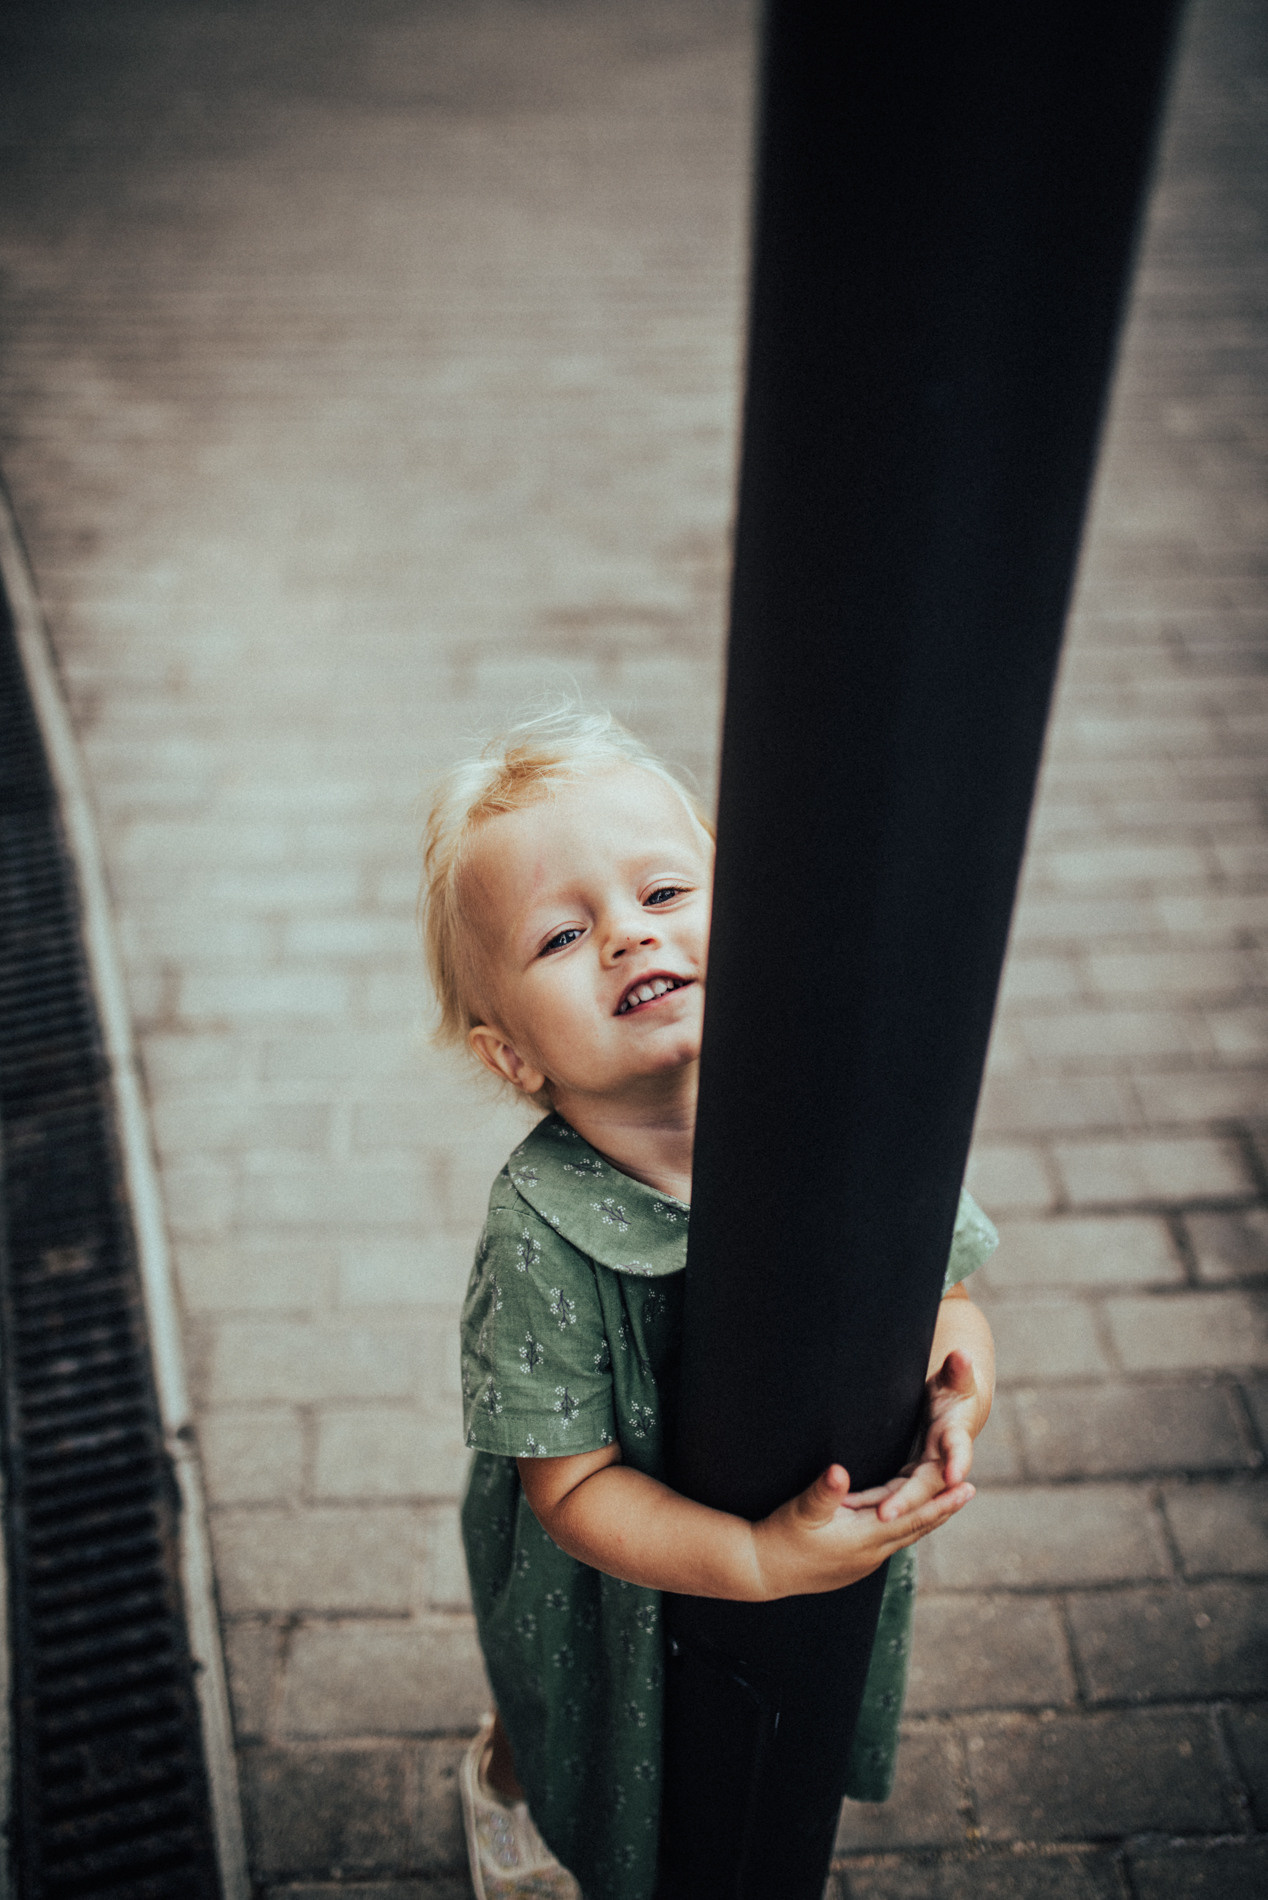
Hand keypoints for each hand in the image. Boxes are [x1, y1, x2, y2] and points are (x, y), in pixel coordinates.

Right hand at [750, 1461, 973, 1600]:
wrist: (762, 1571)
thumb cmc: (780, 1537)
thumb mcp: (800, 1511)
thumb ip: (824, 1492)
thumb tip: (840, 1470)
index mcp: (864, 1538)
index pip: (914, 1518)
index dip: (942, 1503)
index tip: (967, 1488)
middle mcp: (871, 1553)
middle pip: (917, 1528)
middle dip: (943, 1508)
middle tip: (969, 1490)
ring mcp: (863, 1561)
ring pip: (905, 1535)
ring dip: (927, 1518)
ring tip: (948, 1502)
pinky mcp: (853, 1561)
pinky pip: (890, 1540)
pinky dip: (907, 1525)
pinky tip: (908, 1519)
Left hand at [848, 1348, 986, 1525]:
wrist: (953, 1409)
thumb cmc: (954, 1388)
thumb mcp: (957, 1378)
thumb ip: (958, 1370)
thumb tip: (962, 1354)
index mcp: (955, 1438)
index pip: (957, 1452)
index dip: (956, 1463)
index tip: (952, 1476)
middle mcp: (943, 1462)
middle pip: (926, 1487)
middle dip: (907, 1502)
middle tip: (884, 1515)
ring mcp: (925, 1474)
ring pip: (905, 1497)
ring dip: (884, 1508)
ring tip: (850, 1515)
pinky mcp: (909, 1478)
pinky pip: (891, 1495)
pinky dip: (873, 1503)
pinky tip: (845, 1509)